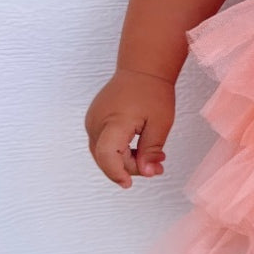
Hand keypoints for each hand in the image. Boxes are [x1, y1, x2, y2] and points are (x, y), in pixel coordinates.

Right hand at [85, 69, 175, 187]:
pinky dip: (119, 152)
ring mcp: (92, 121)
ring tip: (152, 157)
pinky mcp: (95, 121)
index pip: (107, 155)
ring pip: (104, 154)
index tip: (129, 184)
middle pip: (106, 159)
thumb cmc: (153, 92)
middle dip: (130, 169)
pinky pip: (103, 145)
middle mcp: (97, 122)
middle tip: (157, 166)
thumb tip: (147, 173)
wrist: (142, 69)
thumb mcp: (160, 123)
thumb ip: (151, 150)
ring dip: (125, 161)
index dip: (117, 173)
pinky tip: (139, 149)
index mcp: (114, 121)